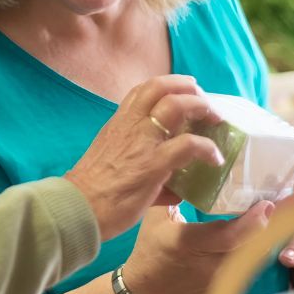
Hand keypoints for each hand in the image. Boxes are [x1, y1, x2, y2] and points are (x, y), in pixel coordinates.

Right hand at [64, 75, 223, 240]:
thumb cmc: (92, 192)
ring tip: (216, 119)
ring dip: (202, 107)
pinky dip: (207, 148)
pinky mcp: (153, 164)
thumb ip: (143, 166)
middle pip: (161, 87)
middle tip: (205, 100)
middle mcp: (130, 125)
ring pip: (177, 105)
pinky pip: (189, 145)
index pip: (143, 90)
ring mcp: (142, 142)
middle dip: (189, 88)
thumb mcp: (113, 164)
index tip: (185, 90)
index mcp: (118, 123)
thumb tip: (175, 189)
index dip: (169, 85)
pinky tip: (215, 158)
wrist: (77, 208)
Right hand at [120, 201, 274, 293]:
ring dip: (279, 227)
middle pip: (253, 243)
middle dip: (280, 220)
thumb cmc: (149, 251)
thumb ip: (175, 194)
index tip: (268, 204)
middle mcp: (210, 263)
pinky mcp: (229, 280)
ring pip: (257, 251)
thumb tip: (192, 163)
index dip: (250, 222)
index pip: (226, 237)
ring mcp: (222, 276)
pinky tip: (283, 220)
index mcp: (187, 245)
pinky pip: (252, 257)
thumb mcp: (155, 219)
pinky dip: (267, 238)